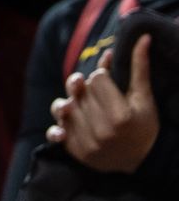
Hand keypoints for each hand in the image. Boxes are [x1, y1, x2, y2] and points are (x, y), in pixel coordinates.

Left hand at [46, 35, 158, 171]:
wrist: (144, 162)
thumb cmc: (145, 125)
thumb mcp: (144, 98)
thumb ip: (139, 68)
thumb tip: (142, 37)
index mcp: (121, 116)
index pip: (96, 78)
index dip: (102, 75)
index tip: (110, 81)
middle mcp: (102, 131)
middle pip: (79, 92)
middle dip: (86, 89)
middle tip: (98, 94)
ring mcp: (87, 144)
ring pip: (64, 108)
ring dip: (71, 103)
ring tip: (81, 105)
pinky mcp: (76, 153)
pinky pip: (56, 132)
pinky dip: (59, 126)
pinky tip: (65, 125)